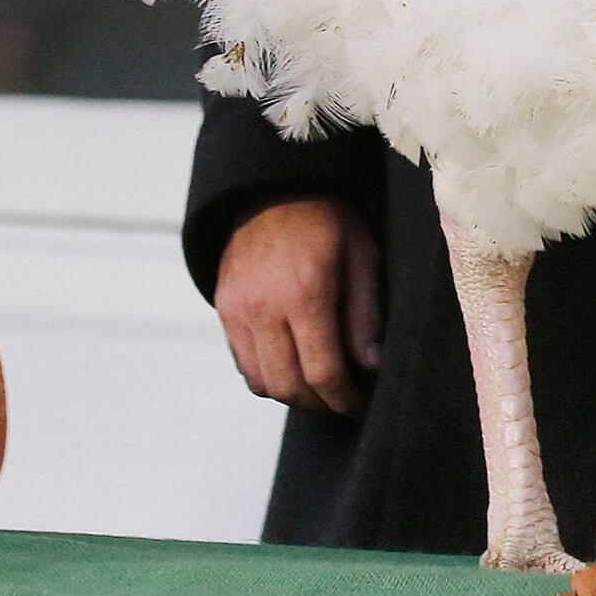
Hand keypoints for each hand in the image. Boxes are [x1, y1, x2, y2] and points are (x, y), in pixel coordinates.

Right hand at [216, 198, 381, 412]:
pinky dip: (269, 377)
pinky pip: (243, 364)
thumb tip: (372, 367)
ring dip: (293, 395)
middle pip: (288, 386)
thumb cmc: (329, 221)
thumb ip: (366, 315)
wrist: (275, 191)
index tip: (360, 404)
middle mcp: (263, 307)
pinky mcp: (223, 311)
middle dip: (320, 404)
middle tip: (343, 403)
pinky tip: (294, 368)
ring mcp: (237, 311)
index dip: (344, 398)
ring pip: (262, 382)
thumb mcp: (363, 257)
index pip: (322, 371)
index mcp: (305, 294)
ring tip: (321, 390)